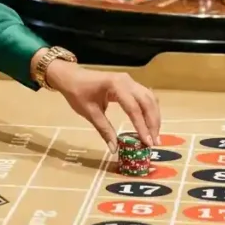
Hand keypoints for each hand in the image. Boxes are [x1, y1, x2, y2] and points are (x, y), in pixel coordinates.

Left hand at [45, 58, 160, 149]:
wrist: (70, 76)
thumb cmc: (77, 93)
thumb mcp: (89, 112)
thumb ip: (104, 130)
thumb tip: (114, 148)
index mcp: (115, 85)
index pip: (133, 108)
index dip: (142, 126)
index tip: (147, 143)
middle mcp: (127, 81)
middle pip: (147, 102)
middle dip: (153, 123)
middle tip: (154, 142)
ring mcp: (129, 80)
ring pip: (149, 98)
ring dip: (154, 116)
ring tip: (154, 135)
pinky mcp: (129, 83)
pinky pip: (145, 96)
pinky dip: (150, 109)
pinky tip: (150, 122)